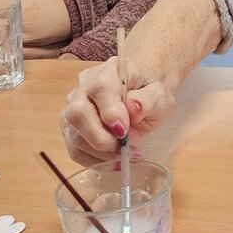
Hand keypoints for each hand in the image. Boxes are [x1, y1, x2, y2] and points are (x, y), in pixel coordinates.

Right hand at [60, 56, 176, 164]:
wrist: (141, 97)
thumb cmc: (149, 95)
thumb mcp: (160, 95)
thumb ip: (150, 99)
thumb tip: (132, 106)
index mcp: (110, 71)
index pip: (100, 88)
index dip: (110, 111)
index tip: (125, 131)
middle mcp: (84, 86)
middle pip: (77, 113)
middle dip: (100, 138)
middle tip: (123, 148)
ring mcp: (73, 106)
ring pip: (73, 134)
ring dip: (99, 152)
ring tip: (124, 155)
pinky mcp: (71, 128)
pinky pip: (75, 149)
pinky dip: (93, 160)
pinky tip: (113, 161)